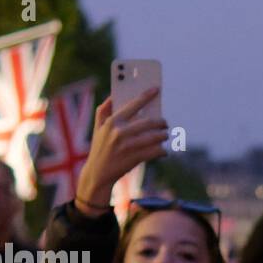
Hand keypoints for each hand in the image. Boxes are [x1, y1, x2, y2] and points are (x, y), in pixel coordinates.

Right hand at [74, 90, 169, 210]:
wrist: (97, 173)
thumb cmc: (99, 147)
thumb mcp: (97, 127)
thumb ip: (104, 110)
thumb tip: (113, 94)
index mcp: (113, 121)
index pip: (133, 104)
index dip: (146, 95)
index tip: (156, 89)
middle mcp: (120, 131)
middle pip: (150, 122)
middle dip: (161, 122)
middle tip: (164, 124)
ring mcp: (128, 146)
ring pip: (155, 137)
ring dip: (163, 136)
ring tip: (164, 136)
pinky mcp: (135, 158)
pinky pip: (156, 151)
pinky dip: (162, 151)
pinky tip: (162, 151)